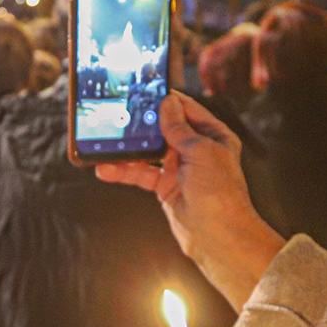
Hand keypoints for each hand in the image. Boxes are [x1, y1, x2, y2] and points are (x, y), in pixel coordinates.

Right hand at [96, 94, 285, 310]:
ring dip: (128, 149)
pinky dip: (125, 171)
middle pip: (165, 128)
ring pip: (149, 152)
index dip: (167, 99)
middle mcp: (197, 150)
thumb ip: (179, 128)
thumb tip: (167, 102)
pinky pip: (142, 174)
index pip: (187, 109)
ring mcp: (180, 169)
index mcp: (214, 136)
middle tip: (119, 111)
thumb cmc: (219, 193)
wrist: (218, 237)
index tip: (145, 88)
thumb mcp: (200, 152)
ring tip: (106, 142)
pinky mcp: (166, 187)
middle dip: (143, 122)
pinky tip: (107, 169)